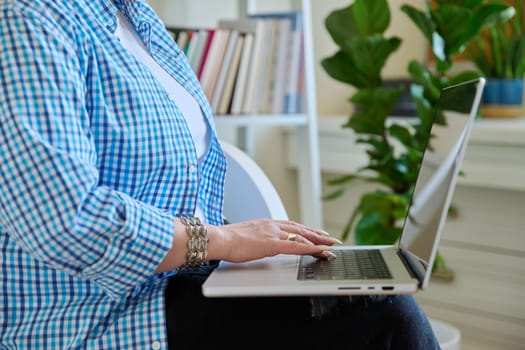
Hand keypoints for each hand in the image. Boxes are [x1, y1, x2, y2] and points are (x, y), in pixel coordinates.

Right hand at [206, 219, 341, 262]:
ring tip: (331, 246)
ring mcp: (273, 234)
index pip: (292, 225)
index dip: (307, 230)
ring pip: (302, 237)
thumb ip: (257, 237)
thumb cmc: (227, 240)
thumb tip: (259, 242)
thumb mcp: (246, 235)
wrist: (219, 238)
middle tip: (332, 239)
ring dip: (319, 242)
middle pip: (301, 229)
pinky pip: (296, 247)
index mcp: (267, 223)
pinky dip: (310, 248)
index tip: (317, 233)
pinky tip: (319, 251)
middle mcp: (273, 225)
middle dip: (318, 235)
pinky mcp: (272, 244)